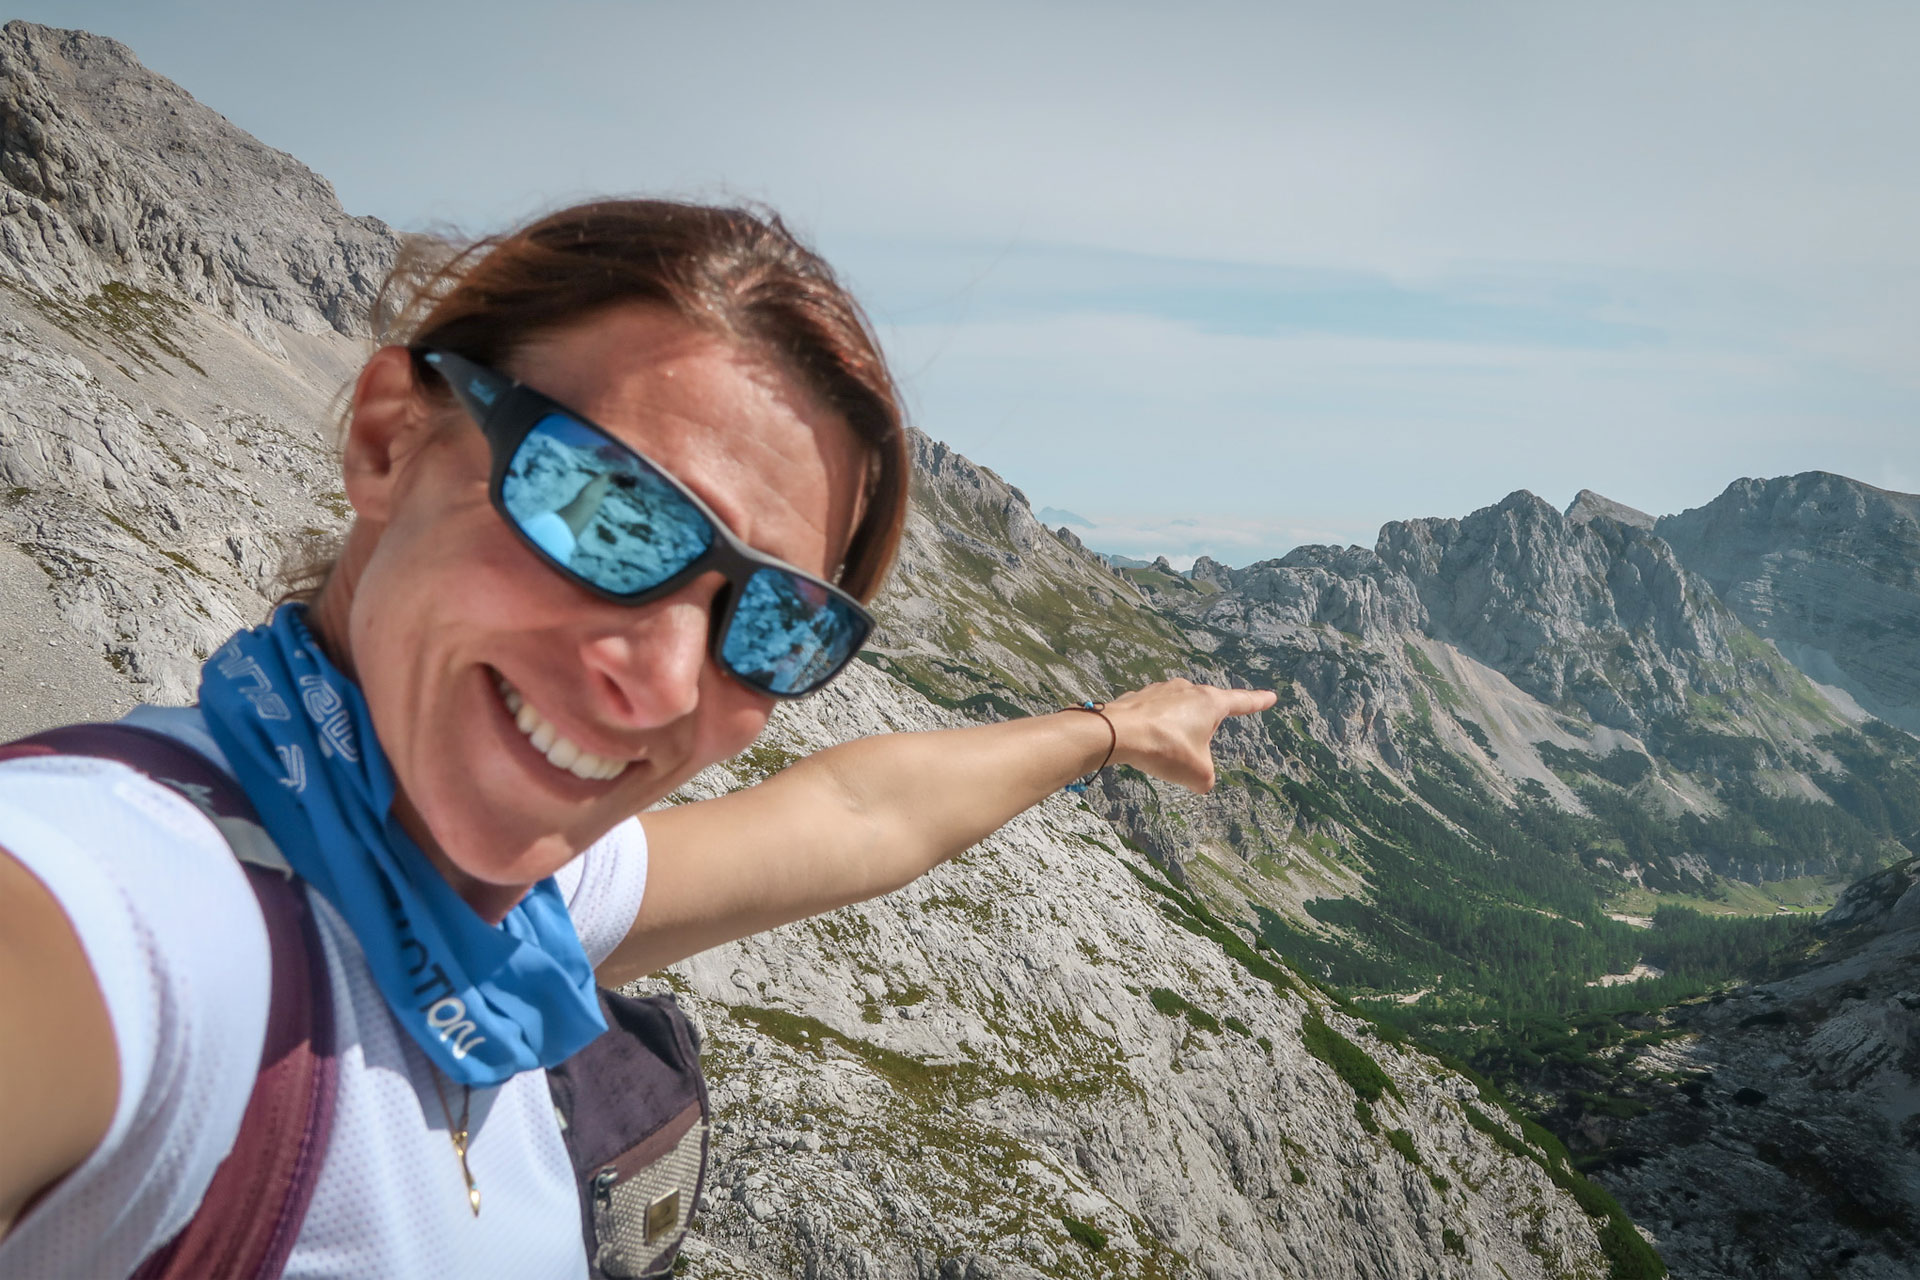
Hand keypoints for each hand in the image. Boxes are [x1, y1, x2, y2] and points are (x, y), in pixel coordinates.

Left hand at [1100, 678, 1276, 793]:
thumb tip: (1202, 781)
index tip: (1270, 697)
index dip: (1258, 702)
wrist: (1117, 733)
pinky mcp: (1139, 697)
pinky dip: (1153, 731)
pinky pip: (1153, 716)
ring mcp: (1162, 690)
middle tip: (1194, 749)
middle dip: (1203, 729)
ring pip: (1177, 712)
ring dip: (1175, 732)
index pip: (1242, 702)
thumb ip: (1207, 778)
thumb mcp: (1197, 774)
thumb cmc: (1165, 749)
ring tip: (1164, 752)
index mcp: (1210, 703)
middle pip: (1205, 709)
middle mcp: (1188, 690)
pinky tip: (1145, 744)